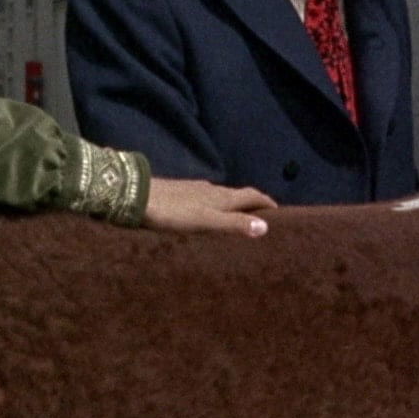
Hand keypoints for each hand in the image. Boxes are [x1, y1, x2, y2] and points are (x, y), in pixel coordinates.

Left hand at [143, 178, 274, 236]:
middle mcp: (212, 190)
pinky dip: (217, 207)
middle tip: (264, 219)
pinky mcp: (181, 193)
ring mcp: (195, 190)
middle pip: (239, 195)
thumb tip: (265, 227)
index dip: (268, 203)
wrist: (136, 196)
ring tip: (240, 220)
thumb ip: (233, 225)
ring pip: (223, 197)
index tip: (281, 215)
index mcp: (222, 197)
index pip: (253, 196)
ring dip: (235, 206)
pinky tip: (208, 215)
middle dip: (254, 204)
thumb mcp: (206, 222)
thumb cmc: (173, 212)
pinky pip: (207, 199)